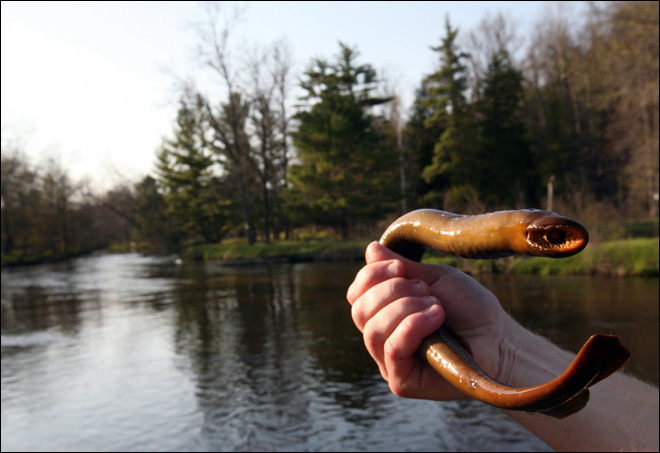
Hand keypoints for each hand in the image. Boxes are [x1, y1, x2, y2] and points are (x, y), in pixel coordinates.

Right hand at [346, 241, 515, 400]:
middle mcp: (382, 339)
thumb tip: (371, 249)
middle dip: (392, 290)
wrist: (499, 338)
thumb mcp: (434, 279)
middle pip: (360, 310)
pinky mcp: (402, 382)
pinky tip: (435, 318)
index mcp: (384, 314)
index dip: (371, 275)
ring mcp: (389, 362)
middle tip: (427, 291)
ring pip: (373, 330)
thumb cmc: (470, 309)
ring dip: (406, 308)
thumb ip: (401, 267)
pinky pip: (392, 350)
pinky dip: (411, 327)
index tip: (401, 267)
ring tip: (437, 307)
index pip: (356, 294)